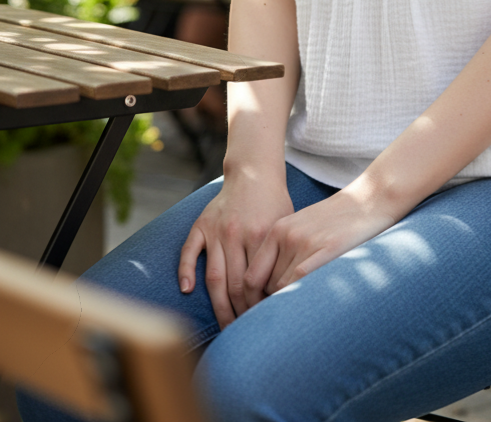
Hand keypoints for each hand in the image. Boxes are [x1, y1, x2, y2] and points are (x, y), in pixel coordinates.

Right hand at [178, 171, 292, 328]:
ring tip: (226, 326)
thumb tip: (288, 292)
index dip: (259, 306)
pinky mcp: (202, 225)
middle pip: (234, 285)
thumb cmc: (274, 203)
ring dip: (219, 305)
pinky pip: (189, 251)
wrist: (254, 173)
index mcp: (261, 235)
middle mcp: (236, 233)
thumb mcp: (286, 225)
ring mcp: (217, 230)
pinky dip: (186, 271)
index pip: (256, 281)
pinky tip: (187, 290)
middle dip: (240, 313)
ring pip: (214, 277)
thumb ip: (284, 255)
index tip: (263, 322)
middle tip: (244, 332)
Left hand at [242, 183, 397, 304]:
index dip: (252, 303)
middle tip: (281, 323)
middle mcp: (287, 235)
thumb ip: (285, 255)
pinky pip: (301, 281)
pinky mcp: (326, 248)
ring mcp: (306, 241)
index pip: (251, 277)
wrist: (369, 199)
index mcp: (278, 230)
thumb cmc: (337, 221)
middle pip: (267, 287)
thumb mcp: (304, 230)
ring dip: (289, 305)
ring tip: (300, 317)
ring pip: (284, 289)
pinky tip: (310, 307)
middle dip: (272, 306)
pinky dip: (300, 298)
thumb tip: (271, 295)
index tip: (259, 319)